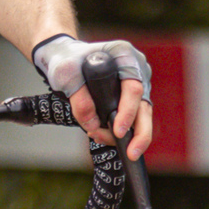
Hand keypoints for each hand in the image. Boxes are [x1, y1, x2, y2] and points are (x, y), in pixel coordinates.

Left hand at [31, 32, 154, 157]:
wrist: (64, 57)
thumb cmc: (66, 59)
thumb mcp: (65, 74)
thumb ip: (79, 99)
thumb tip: (93, 125)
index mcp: (124, 55)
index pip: (133, 87)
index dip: (128, 112)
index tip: (117, 130)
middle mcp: (135, 69)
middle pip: (145, 106)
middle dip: (140, 134)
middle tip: (132, 154)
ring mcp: (135, 83)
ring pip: (141, 116)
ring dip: (126, 135)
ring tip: (99, 137)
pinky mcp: (130, 97)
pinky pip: (131, 118)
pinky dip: (118, 130)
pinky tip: (100, 133)